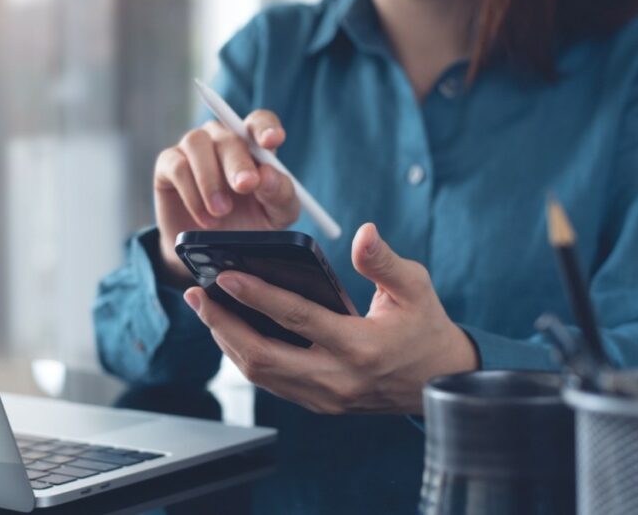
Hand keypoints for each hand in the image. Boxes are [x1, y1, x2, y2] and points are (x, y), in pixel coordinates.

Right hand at [154, 110, 299, 282]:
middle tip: (245, 186)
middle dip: (238, 162)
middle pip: (228, 136)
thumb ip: (280, 194)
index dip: (265, 127)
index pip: (259, 122)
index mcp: (253, 145)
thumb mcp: (276, 215)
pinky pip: (177, 167)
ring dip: (210, 179)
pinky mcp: (168, 165)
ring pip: (197, 143)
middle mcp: (221, 139)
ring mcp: (193, 149)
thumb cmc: (249, 224)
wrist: (212, 251)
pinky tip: (204, 218)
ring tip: (221, 211)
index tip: (271, 142)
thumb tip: (268, 175)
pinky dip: (192, 194)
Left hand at [182, 223, 478, 414]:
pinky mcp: (317, 404)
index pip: (297, 319)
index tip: (225, 275)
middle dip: (222, 324)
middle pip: (262, 355)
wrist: (442, 382)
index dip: (258, 296)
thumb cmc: (425, 327)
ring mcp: (324, 397)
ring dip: (227, 340)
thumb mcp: (415, 288)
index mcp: (360, 347)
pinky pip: (270, 381)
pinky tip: (229, 329)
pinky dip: (244, 355)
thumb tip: (362, 232)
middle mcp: (337, 379)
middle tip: (195, 294)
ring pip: (260, 373)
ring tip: (204, 308)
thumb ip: (383, 261)